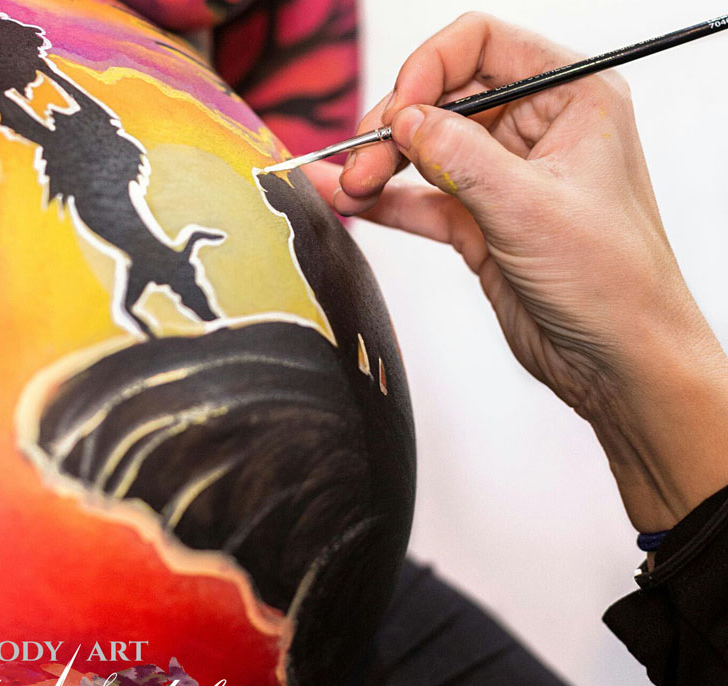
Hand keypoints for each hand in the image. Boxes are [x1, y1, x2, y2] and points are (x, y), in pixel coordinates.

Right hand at [307, 13, 727, 532]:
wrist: (616, 362)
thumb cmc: (612, 282)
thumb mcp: (531, 207)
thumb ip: (460, 156)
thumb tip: (405, 119)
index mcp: (570, 99)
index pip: (485, 46)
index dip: (431, 68)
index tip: (400, 110)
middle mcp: (535, 131)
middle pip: (444, 99)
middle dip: (396, 126)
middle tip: (363, 160)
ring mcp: (503, 180)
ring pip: (426, 152)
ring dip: (381, 164)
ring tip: (348, 184)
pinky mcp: (480, 224)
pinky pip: (422, 200)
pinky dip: (386, 200)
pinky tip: (348, 198)